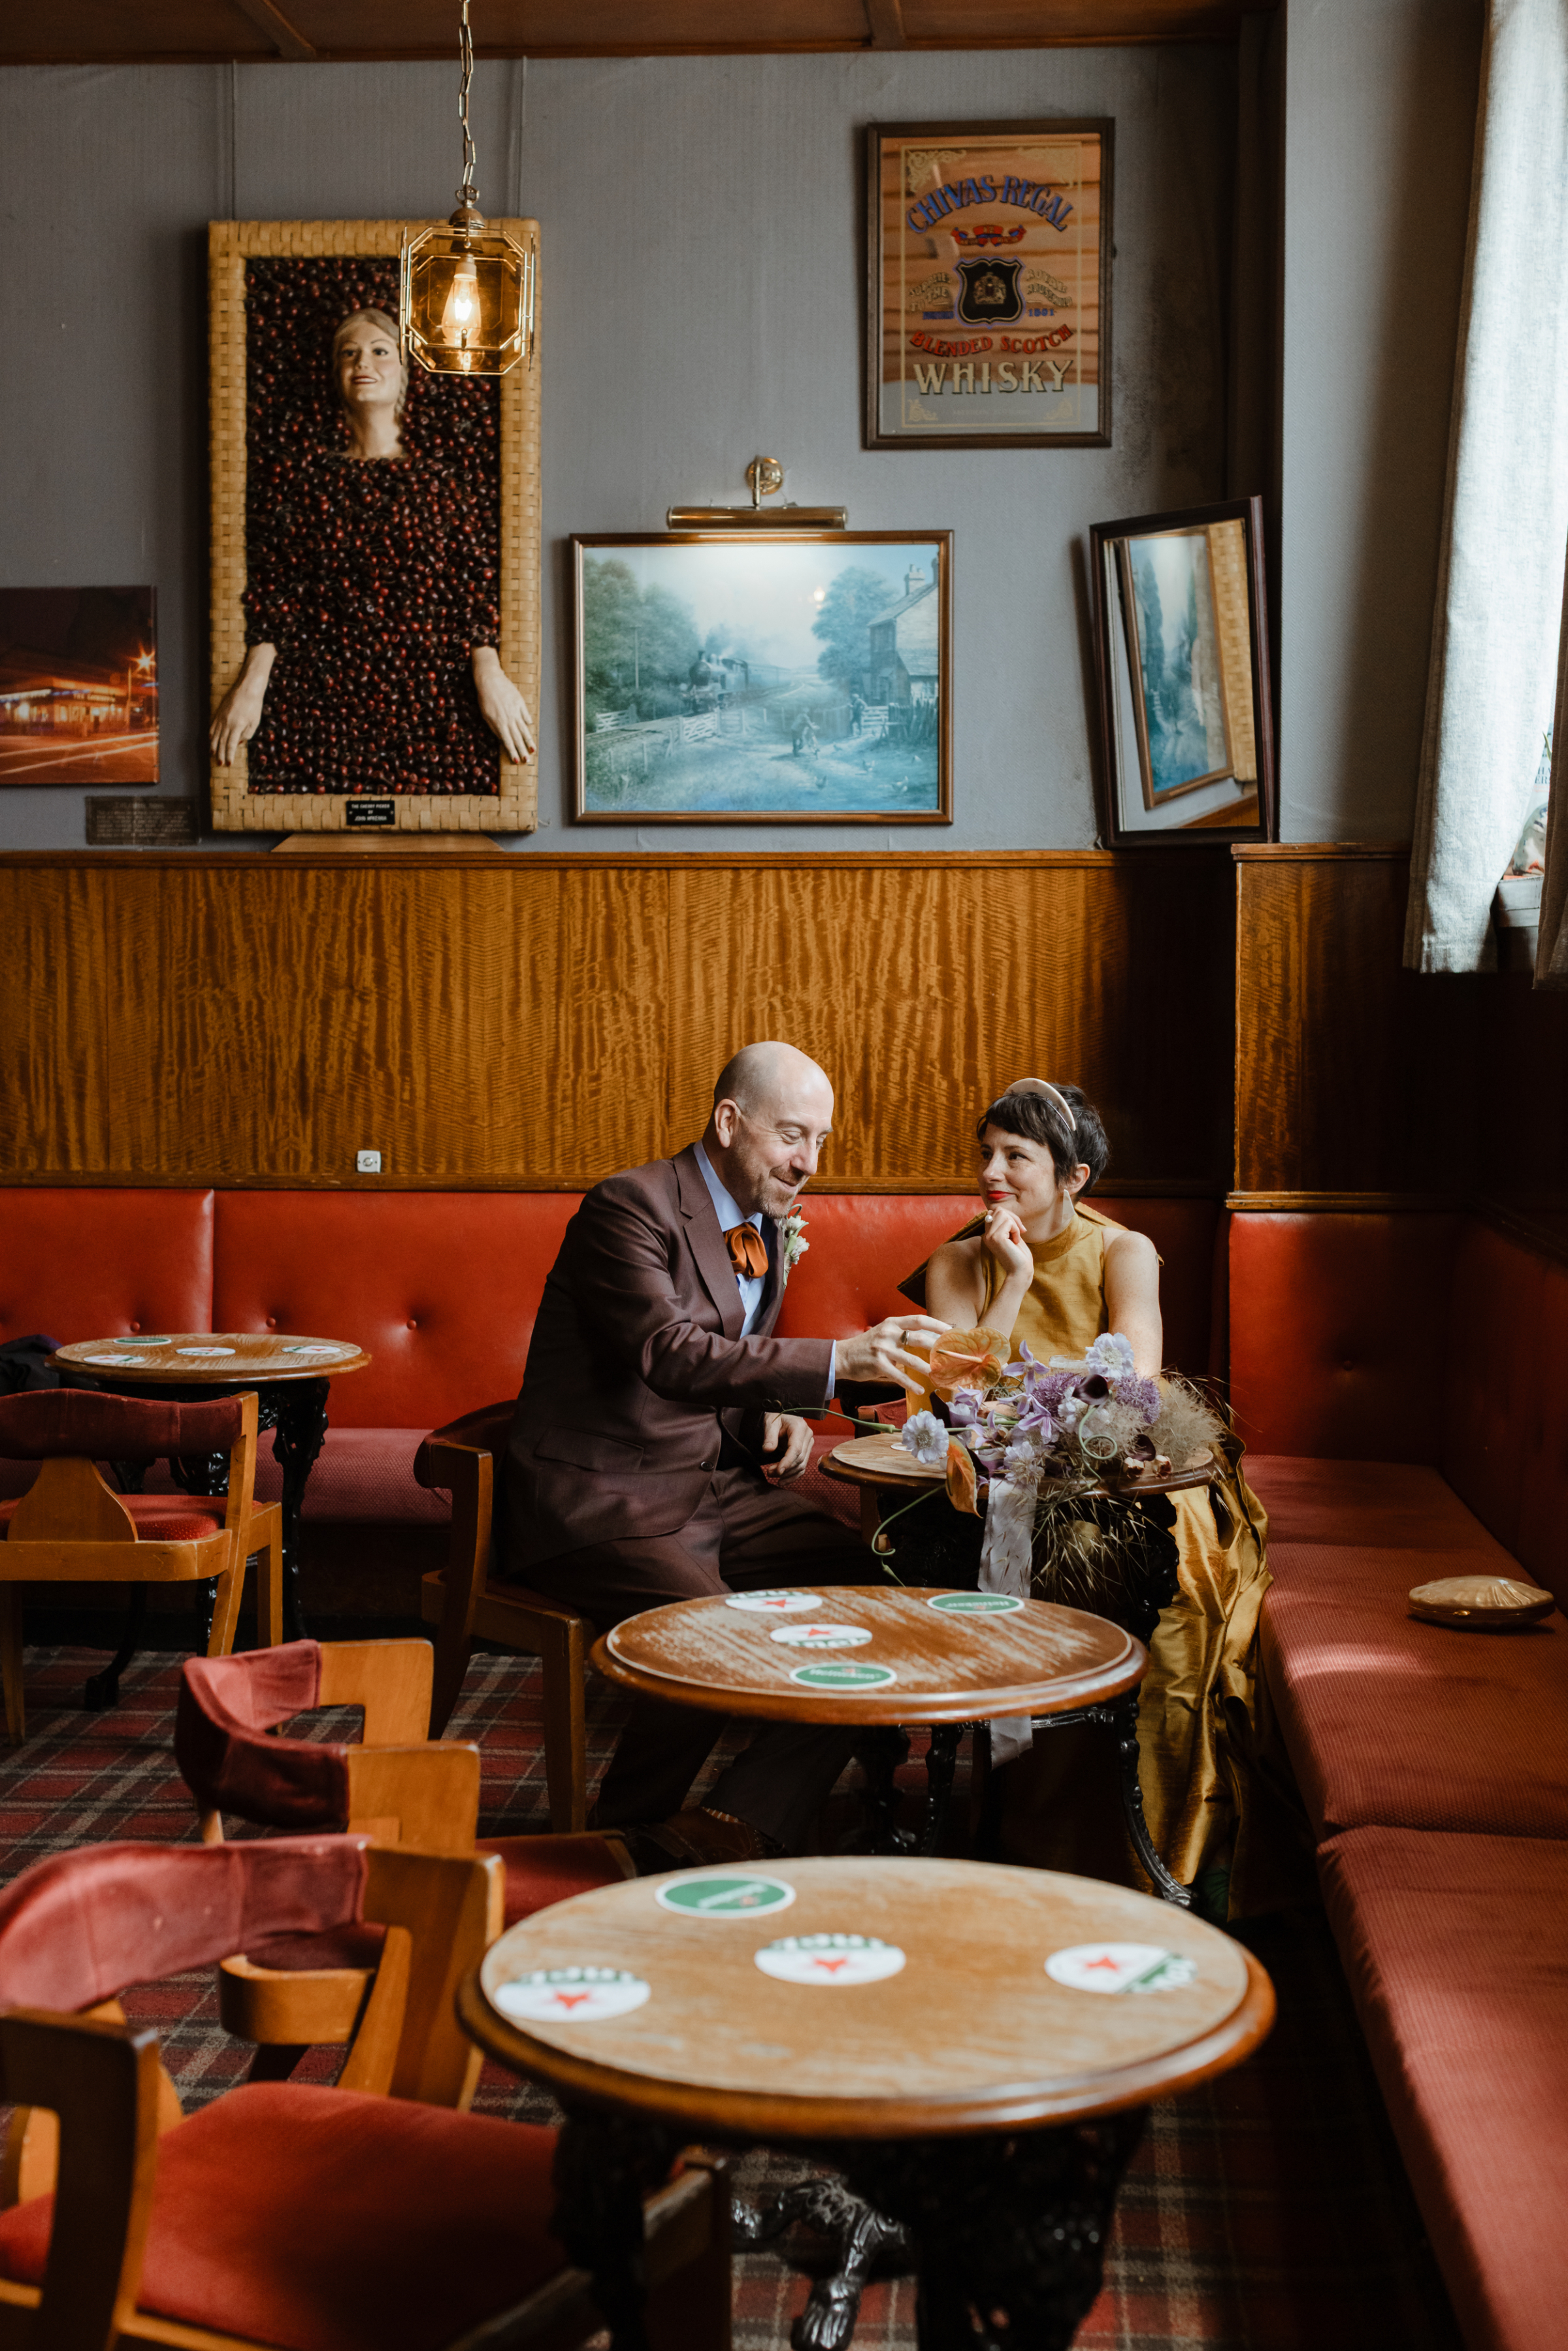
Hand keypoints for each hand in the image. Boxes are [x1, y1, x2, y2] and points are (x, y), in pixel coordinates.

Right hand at [209, 646, 275, 765]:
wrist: (247, 687)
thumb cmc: (254, 705)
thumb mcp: (255, 722)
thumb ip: (247, 734)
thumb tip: (238, 743)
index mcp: (236, 726)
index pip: (230, 745)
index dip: (228, 755)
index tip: (227, 763)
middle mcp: (226, 722)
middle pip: (221, 742)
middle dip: (220, 754)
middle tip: (219, 764)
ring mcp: (221, 717)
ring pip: (215, 734)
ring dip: (213, 746)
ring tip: (212, 754)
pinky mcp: (219, 712)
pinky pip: (213, 726)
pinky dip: (211, 734)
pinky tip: (210, 739)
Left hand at [472, 647, 535, 762]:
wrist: (490, 679)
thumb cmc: (484, 698)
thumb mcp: (485, 715)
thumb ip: (494, 728)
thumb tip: (501, 738)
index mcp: (500, 723)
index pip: (507, 741)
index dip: (512, 752)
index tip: (517, 760)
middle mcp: (509, 719)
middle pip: (517, 738)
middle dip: (522, 750)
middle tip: (528, 760)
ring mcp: (516, 710)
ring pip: (523, 729)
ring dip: (528, 740)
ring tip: (532, 749)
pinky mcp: (520, 702)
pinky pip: (525, 714)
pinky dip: (527, 721)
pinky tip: (529, 727)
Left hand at [760, 1411, 812, 1483]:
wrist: (785, 1415)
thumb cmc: (777, 1417)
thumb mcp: (770, 1422)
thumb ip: (769, 1436)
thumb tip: (767, 1450)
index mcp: (799, 1428)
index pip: (796, 1449)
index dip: (787, 1462)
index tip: (778, 1471)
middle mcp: (808, 1436)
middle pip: (799, 1459)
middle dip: (784, 1469)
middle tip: (769, 1472)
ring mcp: (809, 1444)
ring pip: (802, 1465)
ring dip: (788, 1474)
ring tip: (772, 1475)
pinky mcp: (806, 1451)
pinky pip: (802, 1466)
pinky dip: (794, 1475)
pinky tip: (783, 1481)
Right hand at [834, 1316, 949, 1387]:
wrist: (842, 1356)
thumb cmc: (867, 1346)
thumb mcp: (884, 1333)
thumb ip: (903, 1334)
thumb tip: (928, 1340)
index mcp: (892, 1323)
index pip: (919, 1320)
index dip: (937, 1324)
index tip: (951, 1330)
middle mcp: (888, 1333)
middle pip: (918, 1338)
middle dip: (936, 1347)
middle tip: (949, 1355)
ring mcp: (883, 1349)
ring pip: (911, 1359)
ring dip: (926, 1367)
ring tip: (937, 1373)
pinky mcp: (878, 1365)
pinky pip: (898, 1376)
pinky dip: (910, 1384)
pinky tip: (920, 1389)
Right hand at [980, 1203, 1033, 1284]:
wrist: (1020, 1271)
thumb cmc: (1019, 1255)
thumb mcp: (1012, 1235)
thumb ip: (1007, 1224)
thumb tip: (1005, 1211)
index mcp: (989, 1234)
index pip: (993, 1212)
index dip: (1008, 1216)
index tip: (1018, 1228)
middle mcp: (986, 1234)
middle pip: (998, 1209)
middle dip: (1013, 1217)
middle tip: (1020, 1231)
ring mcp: (989, 1236)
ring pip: (1002, 1213)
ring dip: (1014, 1224)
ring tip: (1016, 1237)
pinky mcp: (996, 1238)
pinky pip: (1008, 1222)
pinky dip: (1016, 1230)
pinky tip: (1016, 1241)